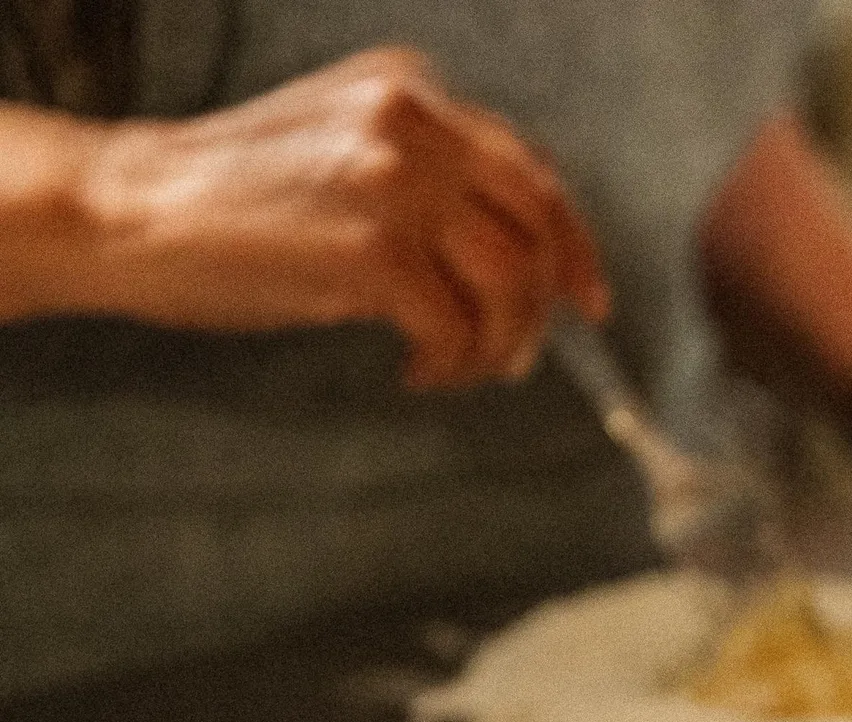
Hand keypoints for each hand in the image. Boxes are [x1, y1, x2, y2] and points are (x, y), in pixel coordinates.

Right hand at [66, 47, 608, 386]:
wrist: (132, 208)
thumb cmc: (239, 205)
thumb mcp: (347, 160)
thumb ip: (428, 183)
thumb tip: (520, 266)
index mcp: (412, 89)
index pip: (532, 169)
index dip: (574, 244)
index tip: (588, 302)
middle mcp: (414, 119)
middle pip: (539, 222)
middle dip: (548, 304)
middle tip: (519, 358)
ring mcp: (394, 178)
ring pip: (512, 281)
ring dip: (498, 346)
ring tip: (454, 368)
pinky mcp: (372, 246)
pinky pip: (458, 327)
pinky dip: (450, 364)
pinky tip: (412, 372)